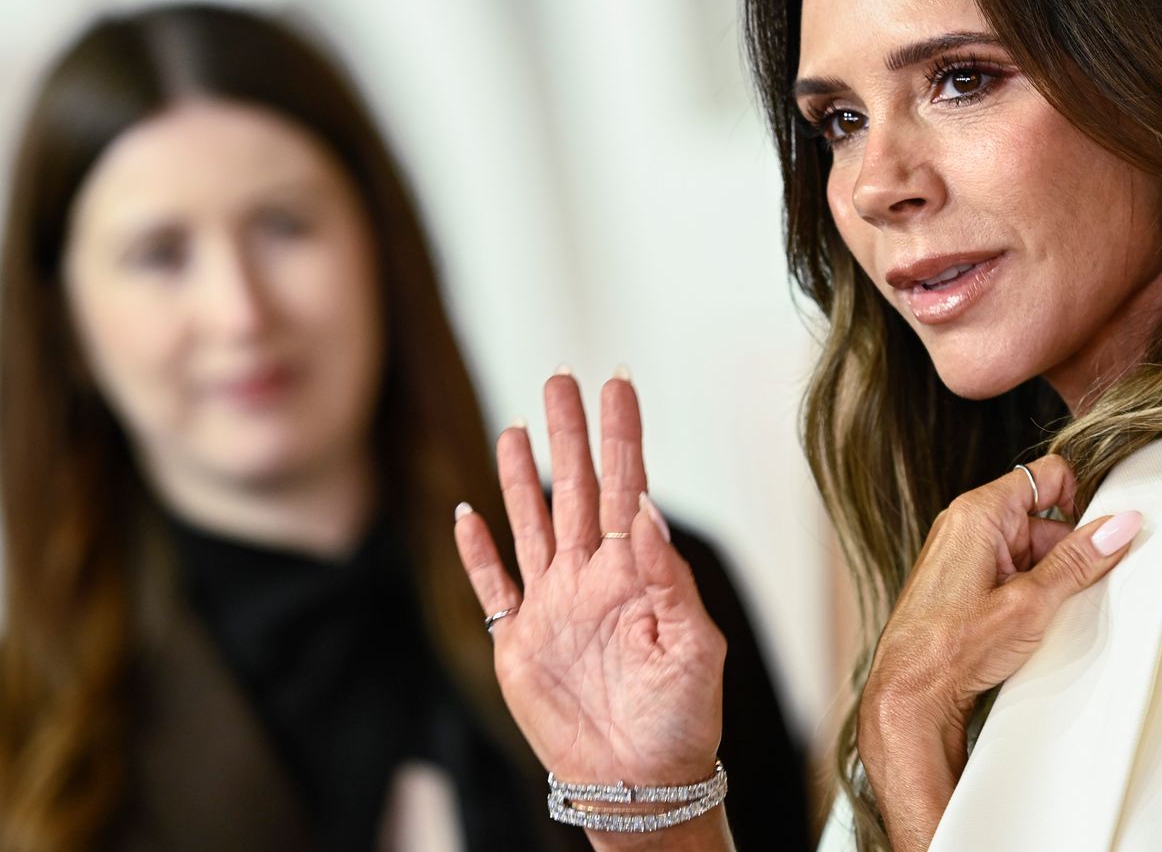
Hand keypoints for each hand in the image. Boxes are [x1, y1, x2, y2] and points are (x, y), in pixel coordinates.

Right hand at [452, 371, 727, 791]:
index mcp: (637, 574)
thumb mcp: (695, 647)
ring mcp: (552, 607)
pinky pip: (492, 586)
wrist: (642, 785)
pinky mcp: (517, 643)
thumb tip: (645, 509)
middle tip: (561, 376)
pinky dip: (476, 551)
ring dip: (523, 476)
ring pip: (532, 523)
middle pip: (576, 488)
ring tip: (517, 427)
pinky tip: (466, 513)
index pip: (627, 486)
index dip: (623, 435)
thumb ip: (668, 577)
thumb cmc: (683, 722)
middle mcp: (592, 579)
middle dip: (569, 433)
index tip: (619, 383)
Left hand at [857, 456, 1140, 845]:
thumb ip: (1077, 561)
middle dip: (1065, 553)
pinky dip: (1027, 593)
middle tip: (1075, 590)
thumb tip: (1116, 527)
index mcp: (978, 513)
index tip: (1098, 534)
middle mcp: (965, 524)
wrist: (910, 695)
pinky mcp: (961, 582)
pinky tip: (1027, 624)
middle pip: (1041, 518)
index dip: (1081, 498)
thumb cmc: (949, 649)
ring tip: (1043, 616)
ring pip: (1027, 550)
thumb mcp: (1030, 603)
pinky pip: (1009, 572)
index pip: (1047, 476)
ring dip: (1046, 579)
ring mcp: (962, 554)